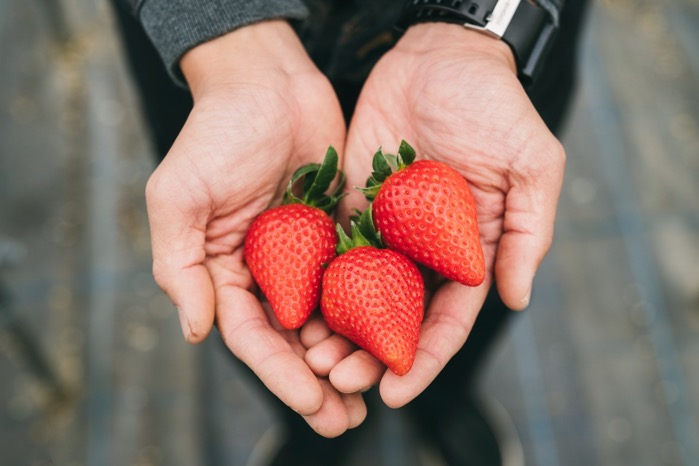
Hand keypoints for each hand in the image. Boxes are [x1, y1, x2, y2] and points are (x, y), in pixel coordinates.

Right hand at [145, 21, 363, 436]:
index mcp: (226, 271)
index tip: (313, 403)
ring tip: (377, 393)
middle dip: (320, 383)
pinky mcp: (341, 232)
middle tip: (350, 419)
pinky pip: (360, 277)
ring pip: (331, 318)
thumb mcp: (178, 197)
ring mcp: (306, 254)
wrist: (267, 82)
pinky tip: (396, 335)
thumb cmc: (215, 133)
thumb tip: (196, 334)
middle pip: (294, 340)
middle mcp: (267, 271)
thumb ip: (178, 267)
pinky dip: (374, 309)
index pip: (254, 336)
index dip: (281, 375)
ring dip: (351, 356)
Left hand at [304, 23, 564, 406]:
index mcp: (469, 250)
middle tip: (339, 379)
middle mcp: (425, 250)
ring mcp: (386, 229)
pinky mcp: (351, 204)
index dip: (423, 358)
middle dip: (370, 353)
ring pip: (359, 294)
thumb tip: (515, 299)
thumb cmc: (496, 107)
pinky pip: (331, 250)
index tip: (395, 390)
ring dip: (338, 329)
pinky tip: (295, 309)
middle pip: (396, 317)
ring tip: (311, 357)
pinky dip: (316, 284)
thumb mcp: (532, 166)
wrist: (439, 58)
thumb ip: (527, 233)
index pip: (447, 320)